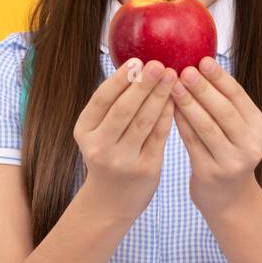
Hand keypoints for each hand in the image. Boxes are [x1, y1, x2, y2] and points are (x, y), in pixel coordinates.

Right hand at [73, 58, 176, 222]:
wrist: (111, 202)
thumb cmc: (108, 156)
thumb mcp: (98, 133)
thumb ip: (111, 107)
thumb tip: (135, 66)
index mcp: (84, 131)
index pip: (102, 99)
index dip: (120, 79)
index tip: (137, 60)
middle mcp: (100, 146)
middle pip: (124, 109)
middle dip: (143, 85)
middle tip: (159, 63)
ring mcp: (122, 160)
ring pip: (144, 121)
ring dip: (160, 96)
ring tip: (172, 76)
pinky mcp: (145, 169)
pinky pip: (160, 136)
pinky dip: (168, 115)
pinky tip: (176, 99)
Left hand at [170, 56, 261, 217]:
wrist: (229, 198)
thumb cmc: (229, 153)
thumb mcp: (238, 130)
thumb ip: (226, 104)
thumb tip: (201, 65)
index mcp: (259, 128)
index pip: (239, 98)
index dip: (221, 78)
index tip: (203, 60)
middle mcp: (250, 145)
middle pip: (224, 112)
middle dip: (204, 89)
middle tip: (185, 70)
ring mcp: (231, 161)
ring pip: (207, 127)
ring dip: (188, 104)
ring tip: (172, 85)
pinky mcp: (210, 173)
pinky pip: (192, 142)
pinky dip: (180, 123)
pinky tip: (169, 108)